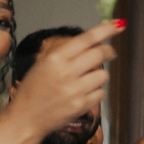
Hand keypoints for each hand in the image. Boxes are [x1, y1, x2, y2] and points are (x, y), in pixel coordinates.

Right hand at [9, 22, 119, 138]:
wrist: (25, 118)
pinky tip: (82, 94)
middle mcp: (66, 73)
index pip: (86, 39)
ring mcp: (75, 90)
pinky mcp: (82, 105)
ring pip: (104, 74)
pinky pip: (101, 93)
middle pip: (100, 54)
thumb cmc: (33, 90)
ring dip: (99, 75)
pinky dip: (96, 92)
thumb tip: (95, 41)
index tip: (119, 24)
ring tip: (85, 80)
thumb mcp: (43, 65)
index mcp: (54, 59)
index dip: (105, 30)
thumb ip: (67, 54)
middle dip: (108, 51)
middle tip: (109, 52)